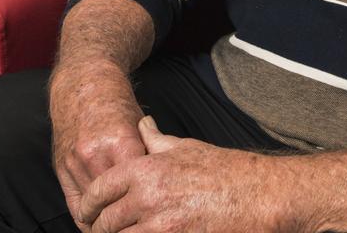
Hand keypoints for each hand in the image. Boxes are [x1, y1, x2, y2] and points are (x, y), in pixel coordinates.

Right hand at [49, 62, 145, 230]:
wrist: (83, 82)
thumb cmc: (116, 102)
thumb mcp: (138, 124)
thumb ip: (146, 154)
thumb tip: (160, 185)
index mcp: (121, 143)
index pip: (138, 189)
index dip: (148, 202)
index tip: (156, 213)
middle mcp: (96, 156)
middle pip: (115, 204)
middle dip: (127, 218)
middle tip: (138, 224)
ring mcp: (76, 164)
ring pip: (93, 210)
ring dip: (106, 222)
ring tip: (121, 227)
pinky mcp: (61, 168)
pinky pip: (76, 205)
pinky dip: (89, 217)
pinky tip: (100, 222)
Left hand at [79, 116, 283, 232]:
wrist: (258, 195)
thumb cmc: (224, 170)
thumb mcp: (185, 147)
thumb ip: (156, 140)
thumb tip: (142, 123)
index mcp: (147, 170)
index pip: (100, 190)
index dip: (88, 204)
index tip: (87, 212)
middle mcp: (149, 198)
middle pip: (105, 223)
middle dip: (100, 229)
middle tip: (102, 229)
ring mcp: (161, 227)